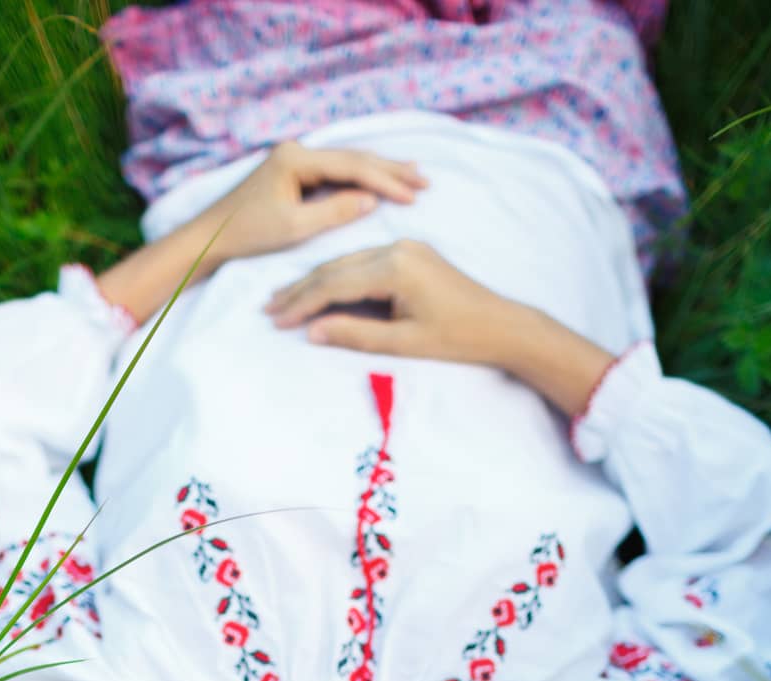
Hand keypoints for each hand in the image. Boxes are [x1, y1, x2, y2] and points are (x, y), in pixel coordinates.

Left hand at [193, 142, 427, 267]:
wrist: (210, 237)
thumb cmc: (247, 236)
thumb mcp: (294, 228)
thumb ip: (334, 211)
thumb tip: (372, 200)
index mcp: (295, 159)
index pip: (351, 166)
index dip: (384, 181)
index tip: (412, 194)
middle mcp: (296, 151)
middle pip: (352, 158)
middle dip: (389, 170)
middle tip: (424, 180)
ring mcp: (294, 159)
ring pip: (346, 163)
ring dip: (379, 171)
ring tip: (412, 176)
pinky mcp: (293, 172)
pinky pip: (334, 172)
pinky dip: (360, 178)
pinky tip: (378, 181)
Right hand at [263, 239, 516, 365]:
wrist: (501, 324)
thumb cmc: (458, 339)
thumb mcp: (403, 343)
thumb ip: (355, 334)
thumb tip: (313, 332)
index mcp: (395, 267)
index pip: (334, 284)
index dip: (302, 303)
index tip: (276, 320)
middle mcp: (397, 247)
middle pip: (336, 268)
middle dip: (300, 290)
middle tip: (269, 308)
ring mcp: (405, 247)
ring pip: (347, 263)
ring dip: (316, 282)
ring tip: (286, 299)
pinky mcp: (410, 253)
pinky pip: (364, 263)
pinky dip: (339, 278)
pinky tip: (321, 289)